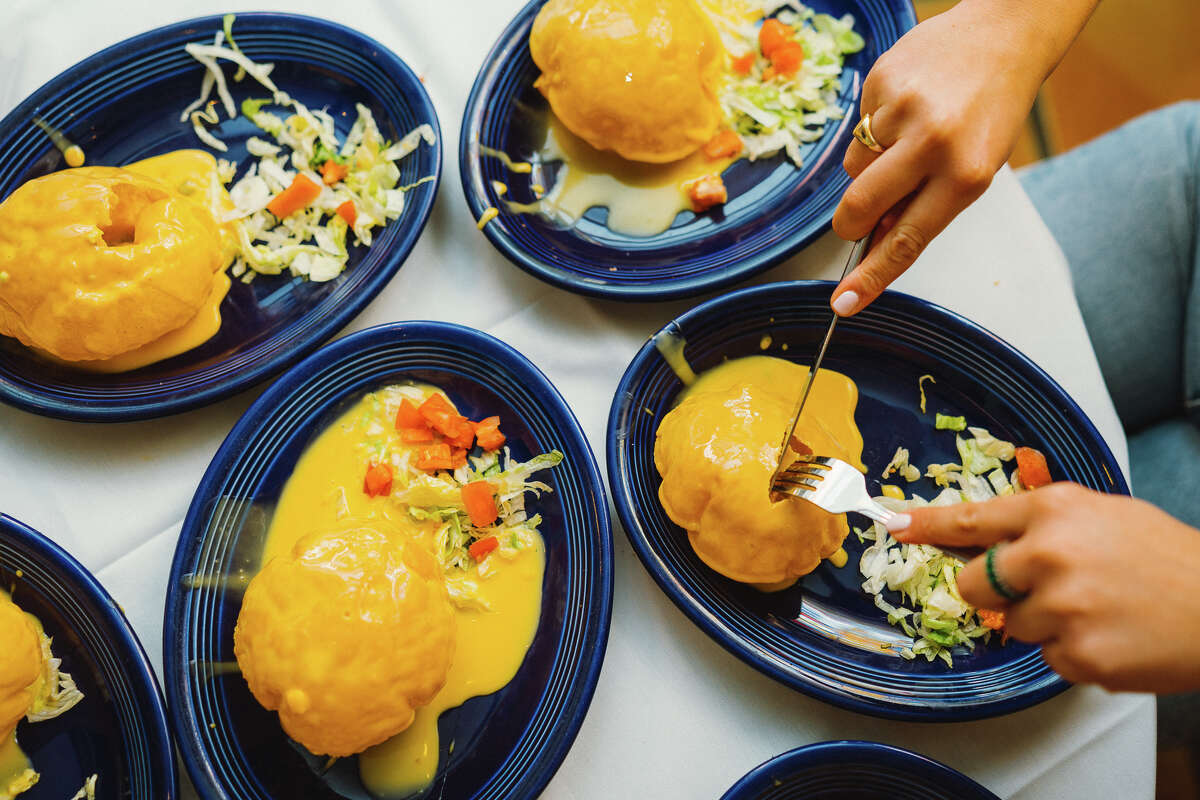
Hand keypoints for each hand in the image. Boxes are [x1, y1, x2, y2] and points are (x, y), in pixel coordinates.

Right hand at [829, 0, 1086, 315]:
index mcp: (966, 175)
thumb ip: (925, 207)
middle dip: (851, 221)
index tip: (842, 303)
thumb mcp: (975, 169)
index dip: (870, 277)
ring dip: (871, 165)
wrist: (1004, 34)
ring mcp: (904, 109)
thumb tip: (877, 241)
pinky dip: (874, 127)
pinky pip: (856, 127)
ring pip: (854, 167)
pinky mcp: (882, 82)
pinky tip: (905, 107)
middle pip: (860, 205)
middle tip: (858, 218)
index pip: (906, 242)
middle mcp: (934, 142)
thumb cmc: (990, 111)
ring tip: (908, 136)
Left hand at [891, 483, 1199, 692]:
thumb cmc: (1166, 558)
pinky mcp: (1079, 653)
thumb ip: (1044, 524)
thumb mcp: (1103, 515)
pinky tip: (1113, 635)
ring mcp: (1063, 606)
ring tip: (1099, 610)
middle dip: (995, 593)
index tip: (893, 524)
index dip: (926, 525)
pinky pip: (1050, 658)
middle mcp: (1050, 554)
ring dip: (1047, 624)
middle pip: (974, 585)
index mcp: (1055, 510)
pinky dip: (1076, 652)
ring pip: (1014, 627)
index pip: (971, 520)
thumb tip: (991, 542)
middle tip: (1046, 590)